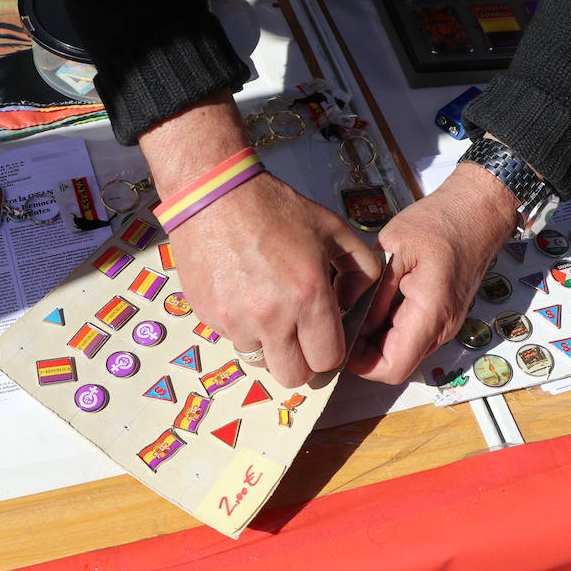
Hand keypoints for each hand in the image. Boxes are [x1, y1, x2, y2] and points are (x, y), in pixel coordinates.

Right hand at [169, 174, 381, 387]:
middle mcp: (272, 317)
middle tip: (299, 336)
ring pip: (260, 359)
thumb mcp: (333, 228)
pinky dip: (241, 326)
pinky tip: (242, 293)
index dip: (330, 351)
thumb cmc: (275, 208)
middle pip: (294, 376)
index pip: (328, 360)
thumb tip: (354, 303)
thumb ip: (362, 269)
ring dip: (268, 344)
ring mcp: (235, 320)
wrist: (213, 194)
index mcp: (308, 296)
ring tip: (267, 308)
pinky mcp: (208, 316)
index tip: (324, 336)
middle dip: (302, 361)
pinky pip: (232, 339)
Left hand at [348, 163, 517, 383]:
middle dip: (364, 351)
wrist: (478, 211)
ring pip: (403, 352)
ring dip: (376, 340)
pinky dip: (389, 328)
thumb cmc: (439, 222)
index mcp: (430, 312)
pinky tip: (376, 301)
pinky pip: (413, 336)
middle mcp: (442, 328)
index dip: (361, 363)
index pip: (392, 368)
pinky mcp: (444, 316)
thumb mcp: (394, 248)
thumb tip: (349, 322)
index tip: (340, 338)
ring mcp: (446, 325)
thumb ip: (372, 291)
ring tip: (356, 307)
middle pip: (396, 364)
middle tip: (341, 319)